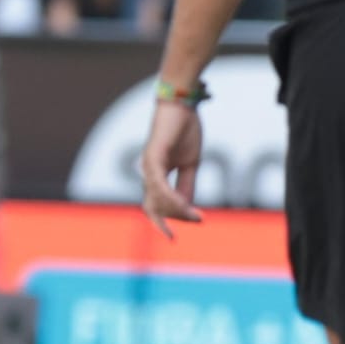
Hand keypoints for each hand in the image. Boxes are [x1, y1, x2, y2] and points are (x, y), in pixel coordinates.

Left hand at [140, 99, 203, 238]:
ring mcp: (148, 165)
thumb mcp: (191, 163)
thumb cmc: (186, 130)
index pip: (154, 206)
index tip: (172, 239)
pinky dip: (170, 197)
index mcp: (156, 175)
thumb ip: (187, 185)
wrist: (183, 105)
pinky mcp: (153, 157)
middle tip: (196, 219)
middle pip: (155, 207)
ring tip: (195, 215)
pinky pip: (159, 184)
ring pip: (157, 199)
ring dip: (177, 210)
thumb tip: (188, 207)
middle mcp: (148, 172)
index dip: (161, 224)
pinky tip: (182, 205)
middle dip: (175, 218)